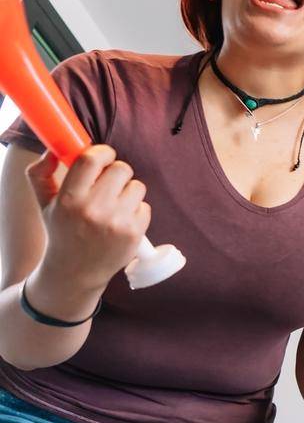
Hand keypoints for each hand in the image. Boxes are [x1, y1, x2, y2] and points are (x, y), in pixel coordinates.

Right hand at [28, 147, 148, 290]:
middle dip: (116, 172)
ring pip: (137, 186)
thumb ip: (40, 174)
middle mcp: (94, 209)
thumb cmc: (61, 232)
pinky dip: (135, 210)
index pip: (92, 159)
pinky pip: (144, 206)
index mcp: (69, 199)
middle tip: (108, 184)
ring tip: (113, 205)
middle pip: (121, 169)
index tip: (103, 157)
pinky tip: (120, 222)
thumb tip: (52, 150)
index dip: (102, 152)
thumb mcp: (44, 204)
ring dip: (127, 191)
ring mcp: (117, 222)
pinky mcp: (135, 233)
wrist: (75, 272)